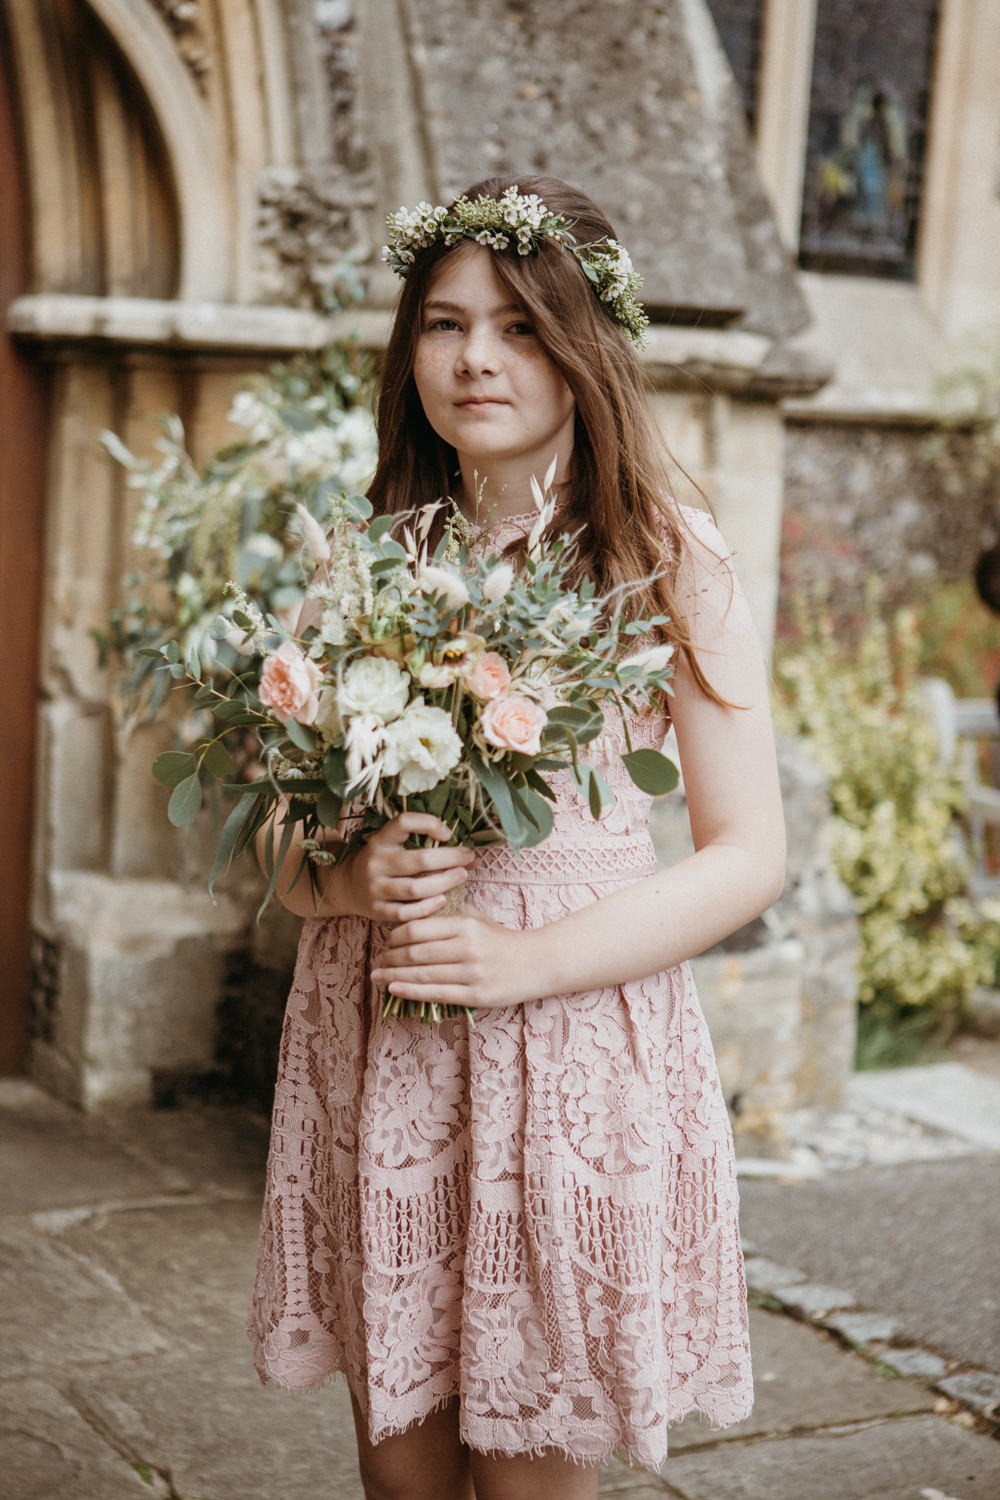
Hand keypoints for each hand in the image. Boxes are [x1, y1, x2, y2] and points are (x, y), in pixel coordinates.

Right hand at [344, 812, 475, 923]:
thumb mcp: (392, 845)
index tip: (448, 833)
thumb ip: (423, 843)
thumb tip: (471, 855)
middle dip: (450, 858)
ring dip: (444, 883)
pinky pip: (406, 913)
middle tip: (468, 857)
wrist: (347, 886)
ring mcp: (375, 888)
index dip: (429, 824)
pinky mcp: (377, 911)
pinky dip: (427, 907)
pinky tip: (443, 900)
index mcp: (380, 840)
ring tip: (462, 876)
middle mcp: (375, 863)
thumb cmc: (383, 862)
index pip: (403, 823)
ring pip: (415, 888)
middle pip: (419, 860)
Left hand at [371, 909, 540, 1010]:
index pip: (418, 929)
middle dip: (390, 957)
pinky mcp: (475, 995)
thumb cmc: (504, 940)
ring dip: (394, 976)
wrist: (538, 963)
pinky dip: (410, 991)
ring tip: (378, 975)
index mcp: (465, 926)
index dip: (396, 935)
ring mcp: (471, 974)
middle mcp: (466, 948)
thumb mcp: (479, 919)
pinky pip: (436, 994)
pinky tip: (393, 989)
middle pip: (415, 953)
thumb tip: (418, 909)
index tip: (387, 939)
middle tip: (378, 959)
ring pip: (422, 975)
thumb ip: (451, 914)